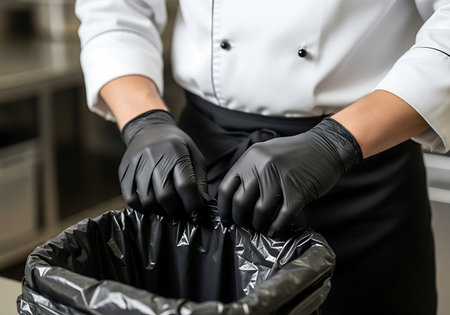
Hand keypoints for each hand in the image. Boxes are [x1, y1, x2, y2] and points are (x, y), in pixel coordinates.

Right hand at [119, 110, 208, 218]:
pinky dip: (142, 208)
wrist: (149, 129)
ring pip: (147, 200)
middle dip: (176, 211)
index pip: (185, 185)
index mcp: (176, 152)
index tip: (197, 212)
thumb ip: (199, 181)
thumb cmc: (177, 146)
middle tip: (182, 214)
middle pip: (165, 195)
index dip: (193, 204)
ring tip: (168, 210)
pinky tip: (152, 206)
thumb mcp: (194, 156)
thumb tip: (204, 206)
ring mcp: (136, 164)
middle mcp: (154, 157)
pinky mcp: (124, 171)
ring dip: (160, 211)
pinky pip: (130, 199)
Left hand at [217, 117, 361, 236]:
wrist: (326, 147)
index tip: (227, 219)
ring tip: (262, 228)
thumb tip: (232, 199)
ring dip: (259, 225)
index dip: (224, 209)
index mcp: (250, 158)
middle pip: (240, 203)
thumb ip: (249, 171)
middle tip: (245, 225)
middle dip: (240, 220)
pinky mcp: (298, 192)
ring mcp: (281, 179)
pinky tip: (276, 231)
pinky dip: (277, 228)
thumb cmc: (294, 154)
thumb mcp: (265, 153)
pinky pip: (282, 218)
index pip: (226, 189)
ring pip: (260, 213)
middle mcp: (262, 167)